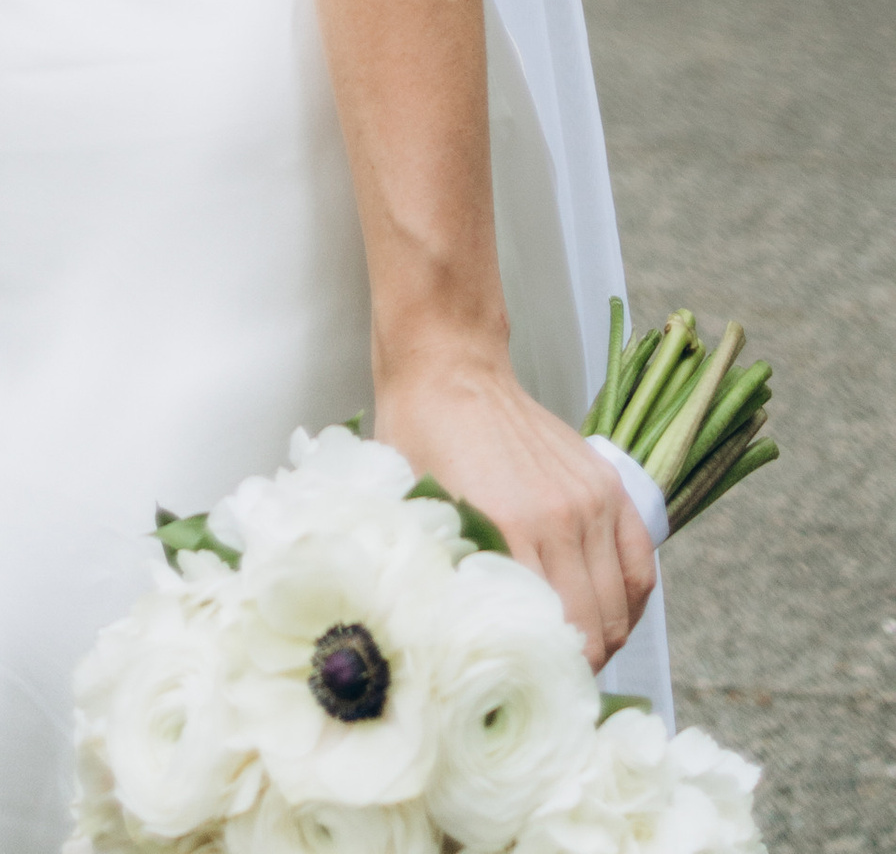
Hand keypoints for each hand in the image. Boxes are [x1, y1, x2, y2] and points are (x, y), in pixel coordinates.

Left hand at [375, 353, 656, 672]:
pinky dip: (632, 601)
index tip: (532, 691)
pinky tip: (611, 617)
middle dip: (578, 666)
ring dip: (606, 638)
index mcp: (509, 527)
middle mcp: (562, 517)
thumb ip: (443, 573)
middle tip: (552, 680)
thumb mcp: (416, 509)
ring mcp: (591, 500)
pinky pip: (640, 564)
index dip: (547, 675)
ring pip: (622, 605)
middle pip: (596, 628)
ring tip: (577, 653)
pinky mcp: (607, 484)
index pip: (554, 633)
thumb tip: (453, 640)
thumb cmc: (419, 435)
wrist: (450, 366)